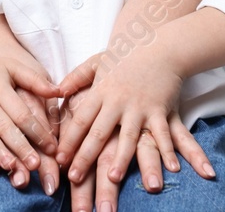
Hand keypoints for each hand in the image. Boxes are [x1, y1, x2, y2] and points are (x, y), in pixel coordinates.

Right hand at [0, 84, 64, 193]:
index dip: (38, 131)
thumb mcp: (10, 66)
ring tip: (11, 167)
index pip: (23, 114)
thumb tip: (60, 92)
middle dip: (21, 147)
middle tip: (36, 166)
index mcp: (0, 89)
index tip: (52, 148)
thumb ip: (34, 80)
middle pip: (5, 127)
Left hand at [53, 46, 215, 193]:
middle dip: (85, 156)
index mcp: (101, 91)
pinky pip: (162, 134)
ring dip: (120, 158)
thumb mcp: (97, 62)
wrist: (161, 45)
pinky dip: (166, 151)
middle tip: (74, 178)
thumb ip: (76, 77)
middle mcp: (118, 101)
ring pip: (128, 136)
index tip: (58, 160)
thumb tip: (56, 92)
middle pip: (99, 132)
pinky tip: (169, 168)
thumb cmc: (127, 56)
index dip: (68, 140)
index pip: (80, 119)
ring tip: (111, 177)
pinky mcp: (160, 109)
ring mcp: (139, 107)